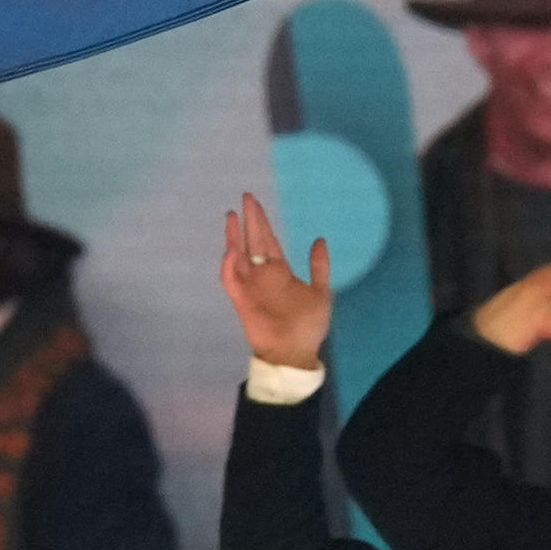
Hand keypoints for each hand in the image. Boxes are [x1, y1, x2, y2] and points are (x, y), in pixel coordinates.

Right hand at [219, 190, 334, 370]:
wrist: (294, 352)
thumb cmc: (308, 325)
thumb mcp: (321, 292)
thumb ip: (319, 267)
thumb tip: (319, 240)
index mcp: (280, 271)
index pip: (268, 240)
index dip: (261, 222)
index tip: (255, 203)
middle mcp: (262, 275)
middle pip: (252, 241)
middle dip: (249, 220)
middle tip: (246, 196)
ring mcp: (250, 286)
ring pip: (237, 255)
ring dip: (234, 237)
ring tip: (232, 216)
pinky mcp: (241, 299)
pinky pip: (230, 279)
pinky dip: (229, 265)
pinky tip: (232, 249)